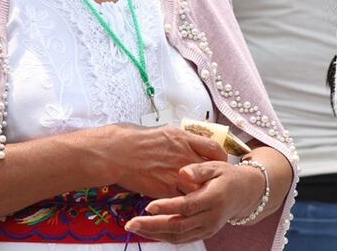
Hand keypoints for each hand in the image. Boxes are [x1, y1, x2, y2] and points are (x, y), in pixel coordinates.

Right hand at [95, 124, 227, 198]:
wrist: (116, 153)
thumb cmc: (133, 139)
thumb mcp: (162, 132)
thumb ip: (178, 138)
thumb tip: (186, 141)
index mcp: (183, 138)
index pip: (213, 147)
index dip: (220, 157)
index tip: (220, 162)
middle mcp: (183, 155)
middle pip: (210, 170)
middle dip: (214, 178)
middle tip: (214, 183)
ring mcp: (175, 173)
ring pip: (199, 187)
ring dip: (201, 193)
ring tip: (201, 197)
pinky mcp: (164, 189)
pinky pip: (181, 199)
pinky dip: (184, 203)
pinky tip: (183, 204)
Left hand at [125, 160, 266, 243]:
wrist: (246, 193)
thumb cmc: (228, 176)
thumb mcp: (217, 165)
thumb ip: (199, 168)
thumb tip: (182, 172)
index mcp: (214, 198)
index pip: (187, 205)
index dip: (167, 207)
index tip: (148, 206)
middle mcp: (212, 217)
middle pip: (179, 225)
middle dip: (152, 226)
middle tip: (131, 223)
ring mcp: (208, 228)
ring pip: (178, 236)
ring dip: (154, 234)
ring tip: (134, 227)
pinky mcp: (204, 233)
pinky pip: (182, 239)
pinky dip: (163, 237)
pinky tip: (149, 231)